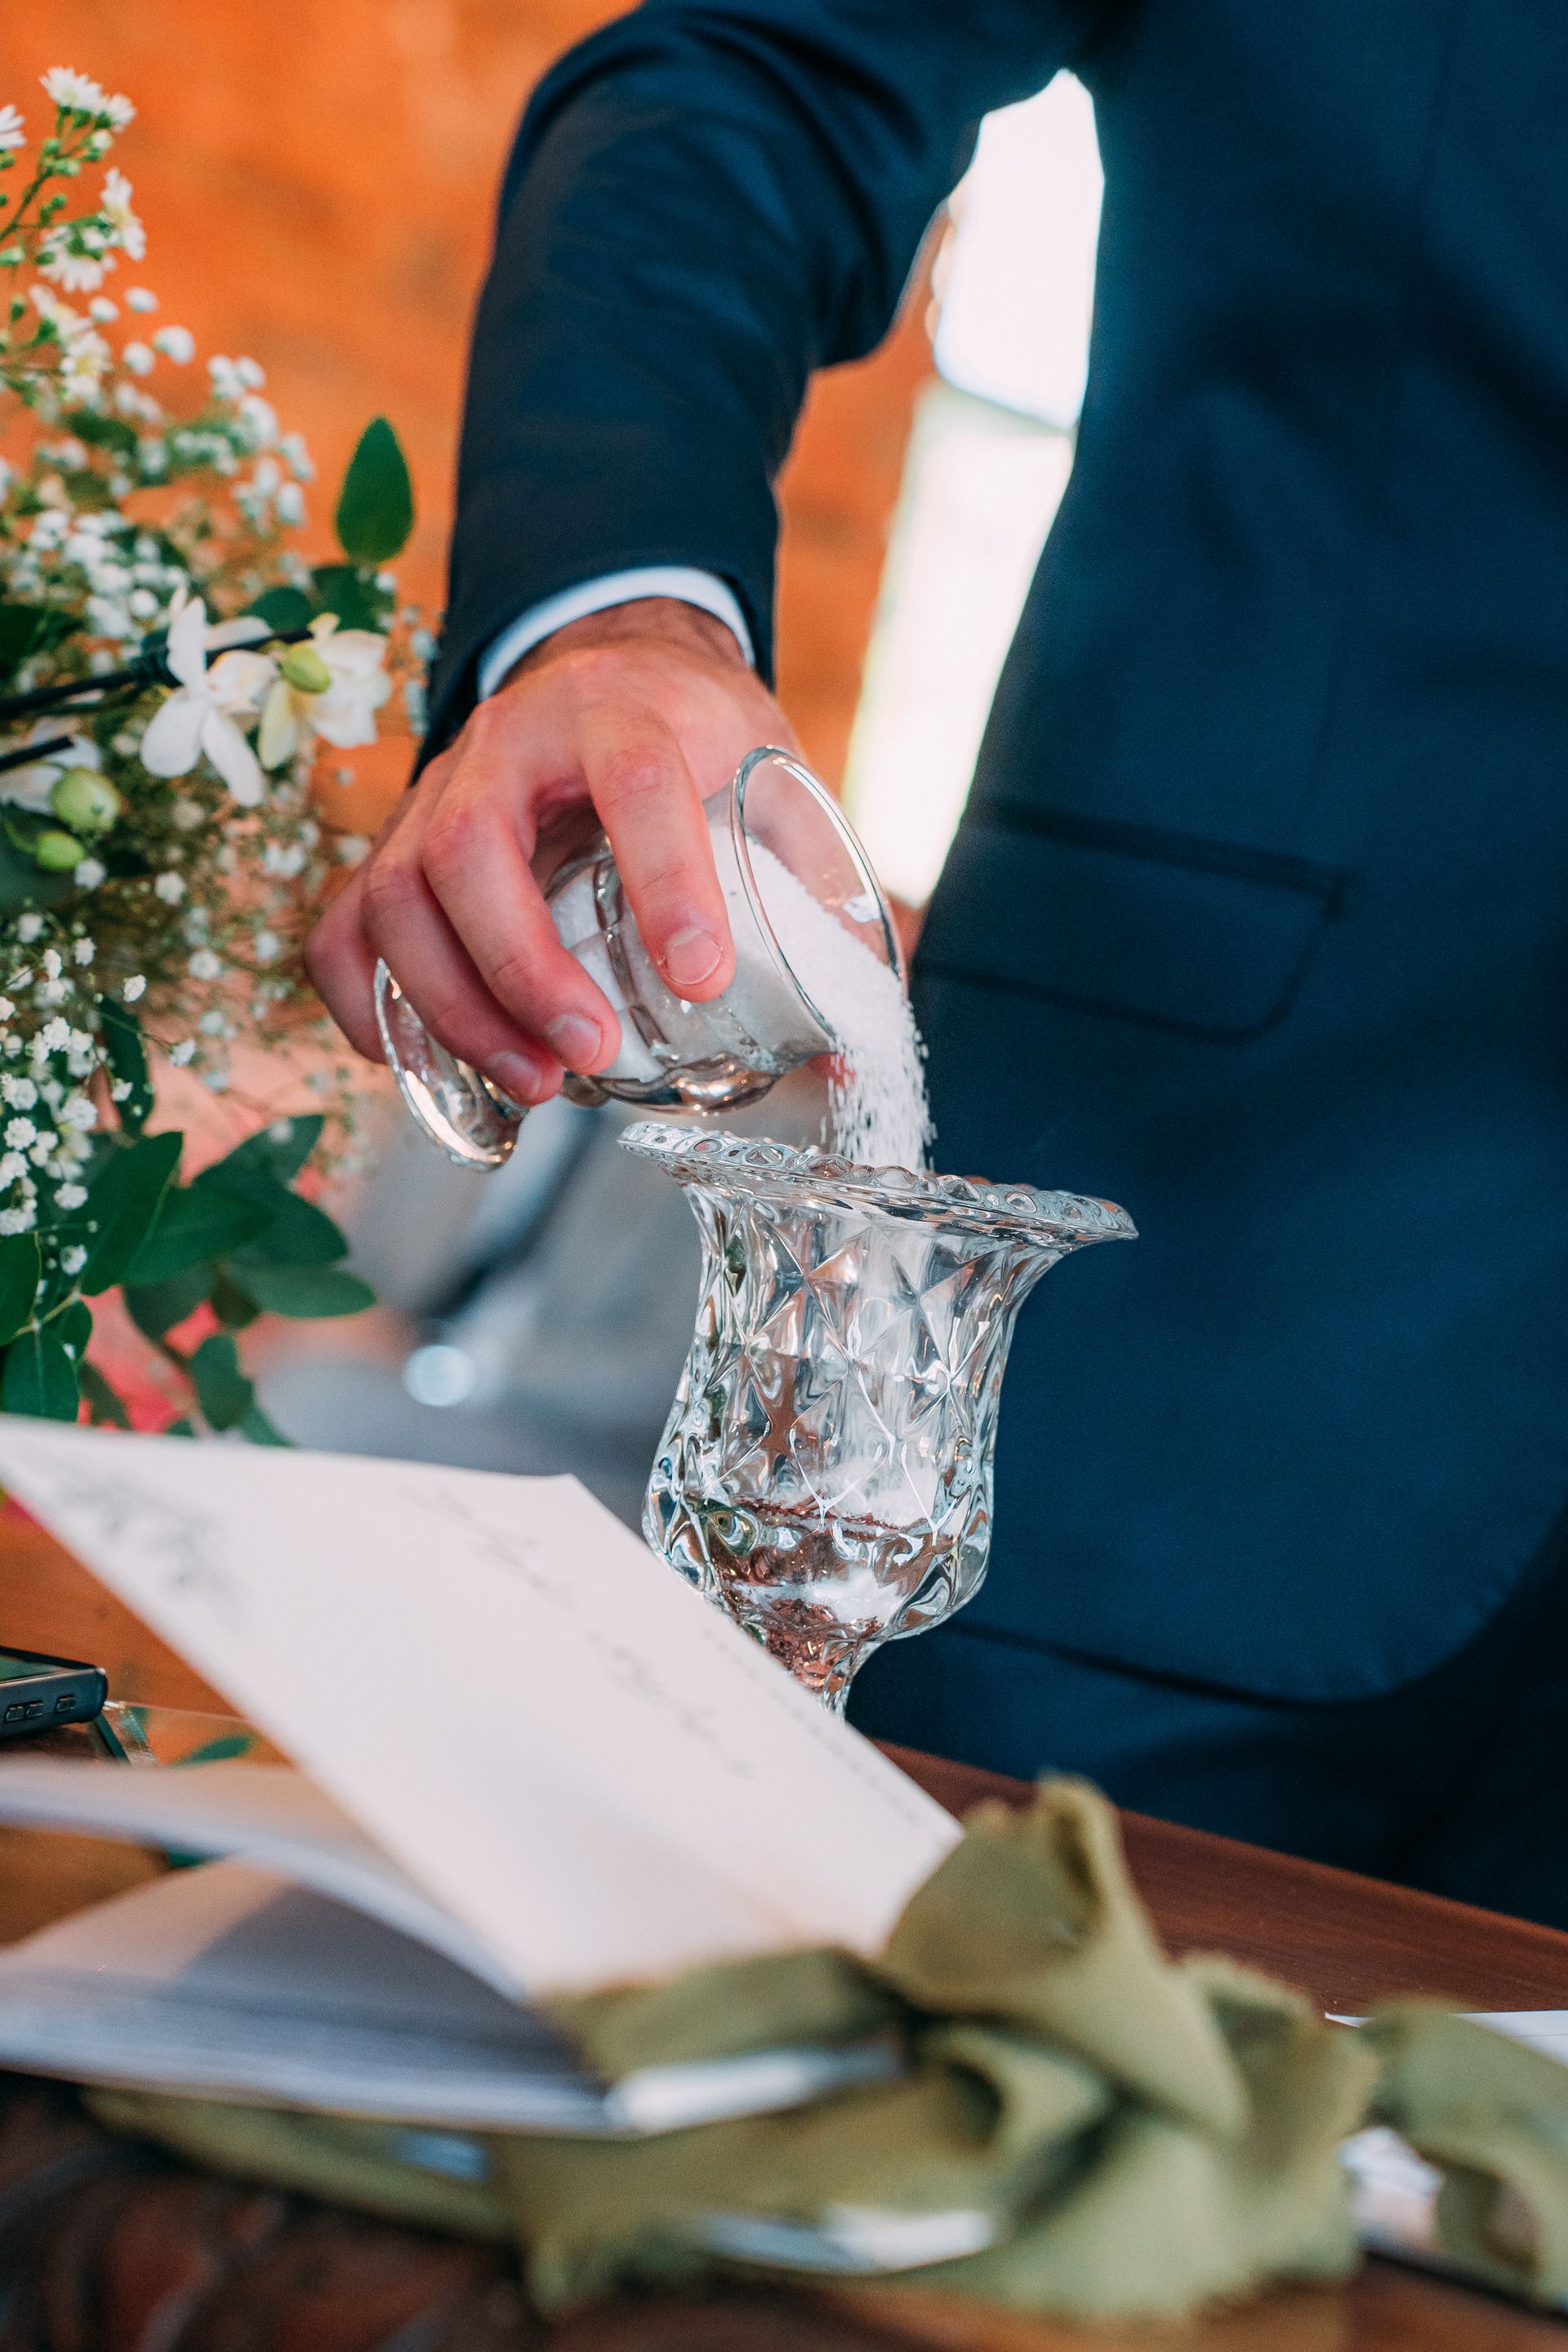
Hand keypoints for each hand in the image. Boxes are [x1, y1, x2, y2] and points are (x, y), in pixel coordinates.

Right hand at [306, 598, 795, 1106]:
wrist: (612, 665)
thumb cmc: (694, 736)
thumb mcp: (769, 778)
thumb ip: (809, 896)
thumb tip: (847, 1053)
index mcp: (622, 709)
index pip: (633, 780)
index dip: (665, 882)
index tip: (697, 979)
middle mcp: (508, 741)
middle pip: (470, 847)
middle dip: (522, 971)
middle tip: (586, 1058)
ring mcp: (436, 790)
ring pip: (396, 893)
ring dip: (452, 1005)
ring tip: (529, 1083)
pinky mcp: (397, 842)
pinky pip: (343, 923)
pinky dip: (363, 1004)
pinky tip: (417, 1064)